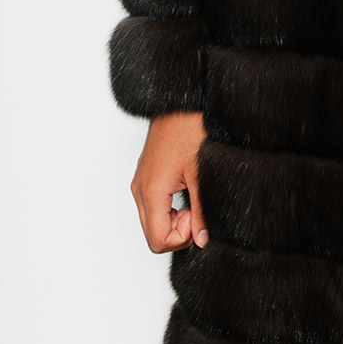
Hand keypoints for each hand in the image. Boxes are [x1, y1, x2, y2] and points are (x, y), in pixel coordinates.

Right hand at [131, 110, 207, 251]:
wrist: (182, 102)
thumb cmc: (190, 129)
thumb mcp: (201, 175)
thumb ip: (202, 212)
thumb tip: (203, 239)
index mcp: (151, 190)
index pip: (157, 241)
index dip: (182, 239)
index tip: (197, 220)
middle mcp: (140, 188)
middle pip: (153, 235)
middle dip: (178, 231)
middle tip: (197, 211)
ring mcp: (141, 182)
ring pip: (152, 221)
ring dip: (174, 220)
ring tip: (193, 198)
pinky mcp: (146, 176)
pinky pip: (153, 206)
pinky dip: (170, 208)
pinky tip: (186, 192)